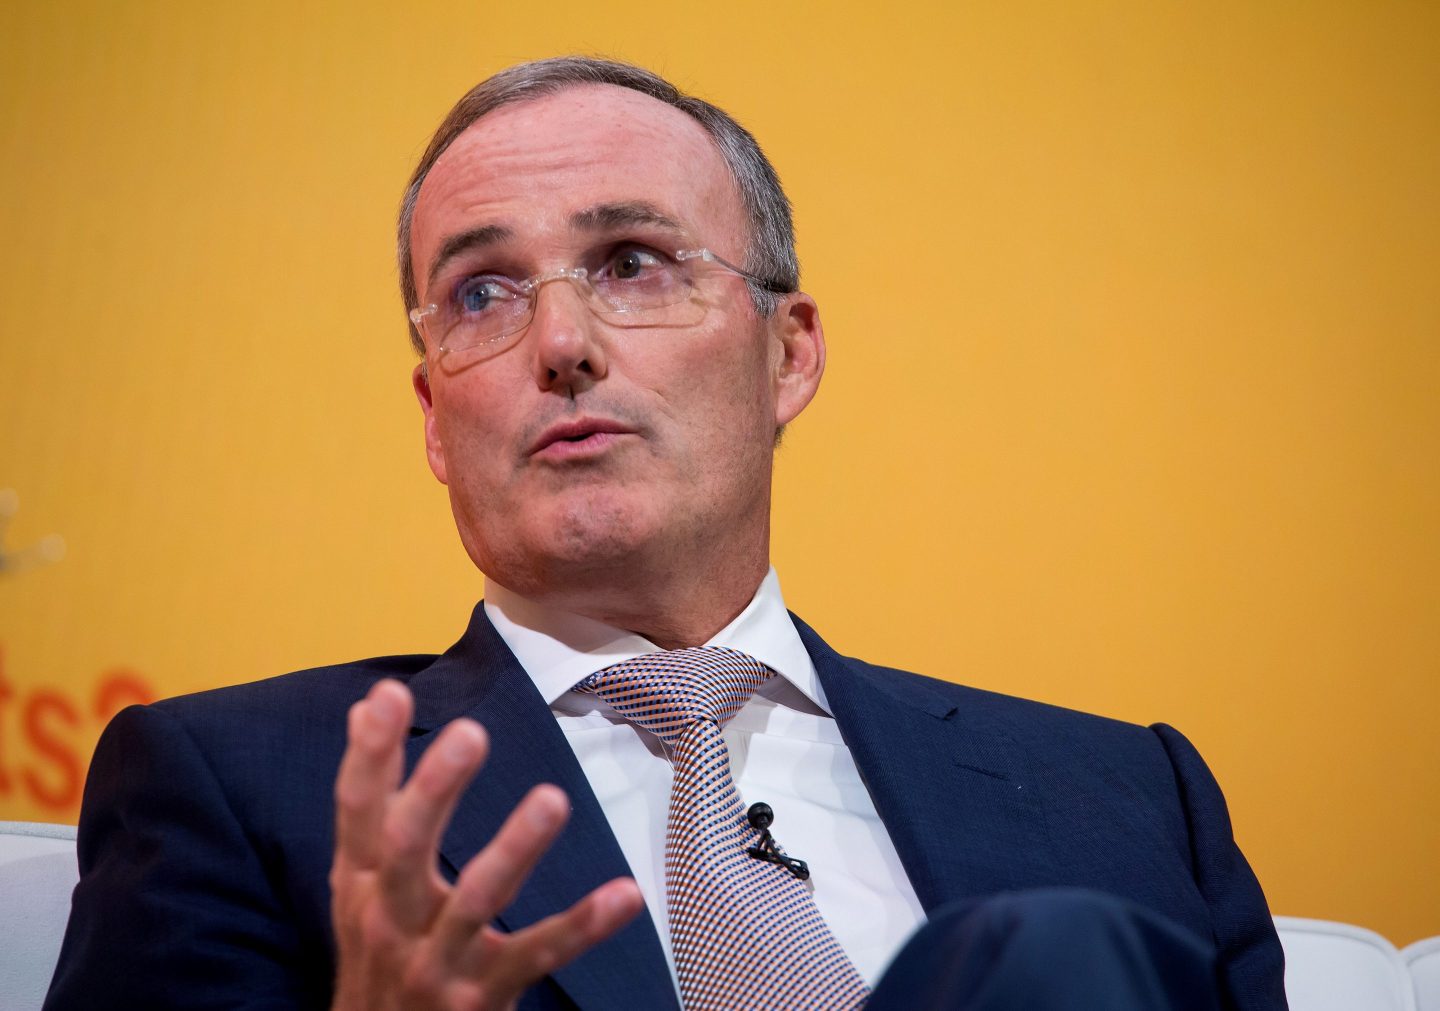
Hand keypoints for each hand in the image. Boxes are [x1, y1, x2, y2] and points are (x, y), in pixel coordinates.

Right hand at [330, 679, 643, 1009]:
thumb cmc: (381, 945)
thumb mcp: (360, 876)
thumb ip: (371, 796)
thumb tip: (367, 708)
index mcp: (360, 880)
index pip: (358, 809)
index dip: (371, 754)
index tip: (388, 695)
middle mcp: (389, 917)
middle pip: (406, 849)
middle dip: (436, 791)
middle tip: (470, 732)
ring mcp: (436, 960)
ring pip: (477, 901)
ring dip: (515, 849)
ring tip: (551, 798)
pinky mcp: (483, 994)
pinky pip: (538, 954)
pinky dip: (582, 925)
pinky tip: (624, 894)